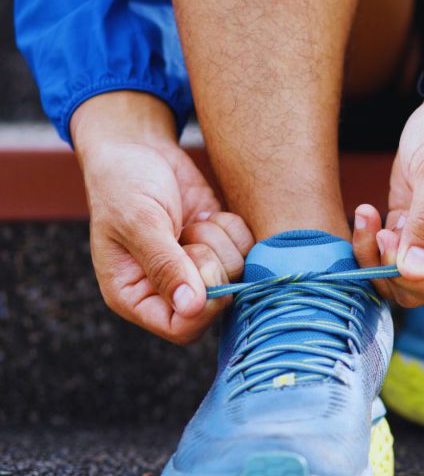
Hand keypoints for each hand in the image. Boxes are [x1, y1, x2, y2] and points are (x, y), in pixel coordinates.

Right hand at [73, 92, 254, 343]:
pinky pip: (249, 250)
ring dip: (222, 242)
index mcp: (135, 295)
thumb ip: (165, 265)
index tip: (204, 268)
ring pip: (238, 274)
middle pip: (217, 302)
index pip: (181, 328)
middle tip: (189, 234)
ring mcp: (199, 268)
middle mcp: (170, 289)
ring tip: (194, 221)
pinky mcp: (221, 245)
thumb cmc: (123, 183)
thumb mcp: (139, 222)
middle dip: (211, 263)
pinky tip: (211, 214)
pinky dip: (236, 230)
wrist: (139, 148)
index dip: (203, 307)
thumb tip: (191, 308)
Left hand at [351, 60, 423, 305]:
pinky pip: (390, 254)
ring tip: (366, 214)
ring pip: (398, 275)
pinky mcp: (415, 228)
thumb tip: (413, 273)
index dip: (404, 273)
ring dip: (374, 253)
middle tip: (373, 225)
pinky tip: (367, 211)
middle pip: (416, 288)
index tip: (387, 235)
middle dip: (385, 265)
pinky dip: (371, 240)